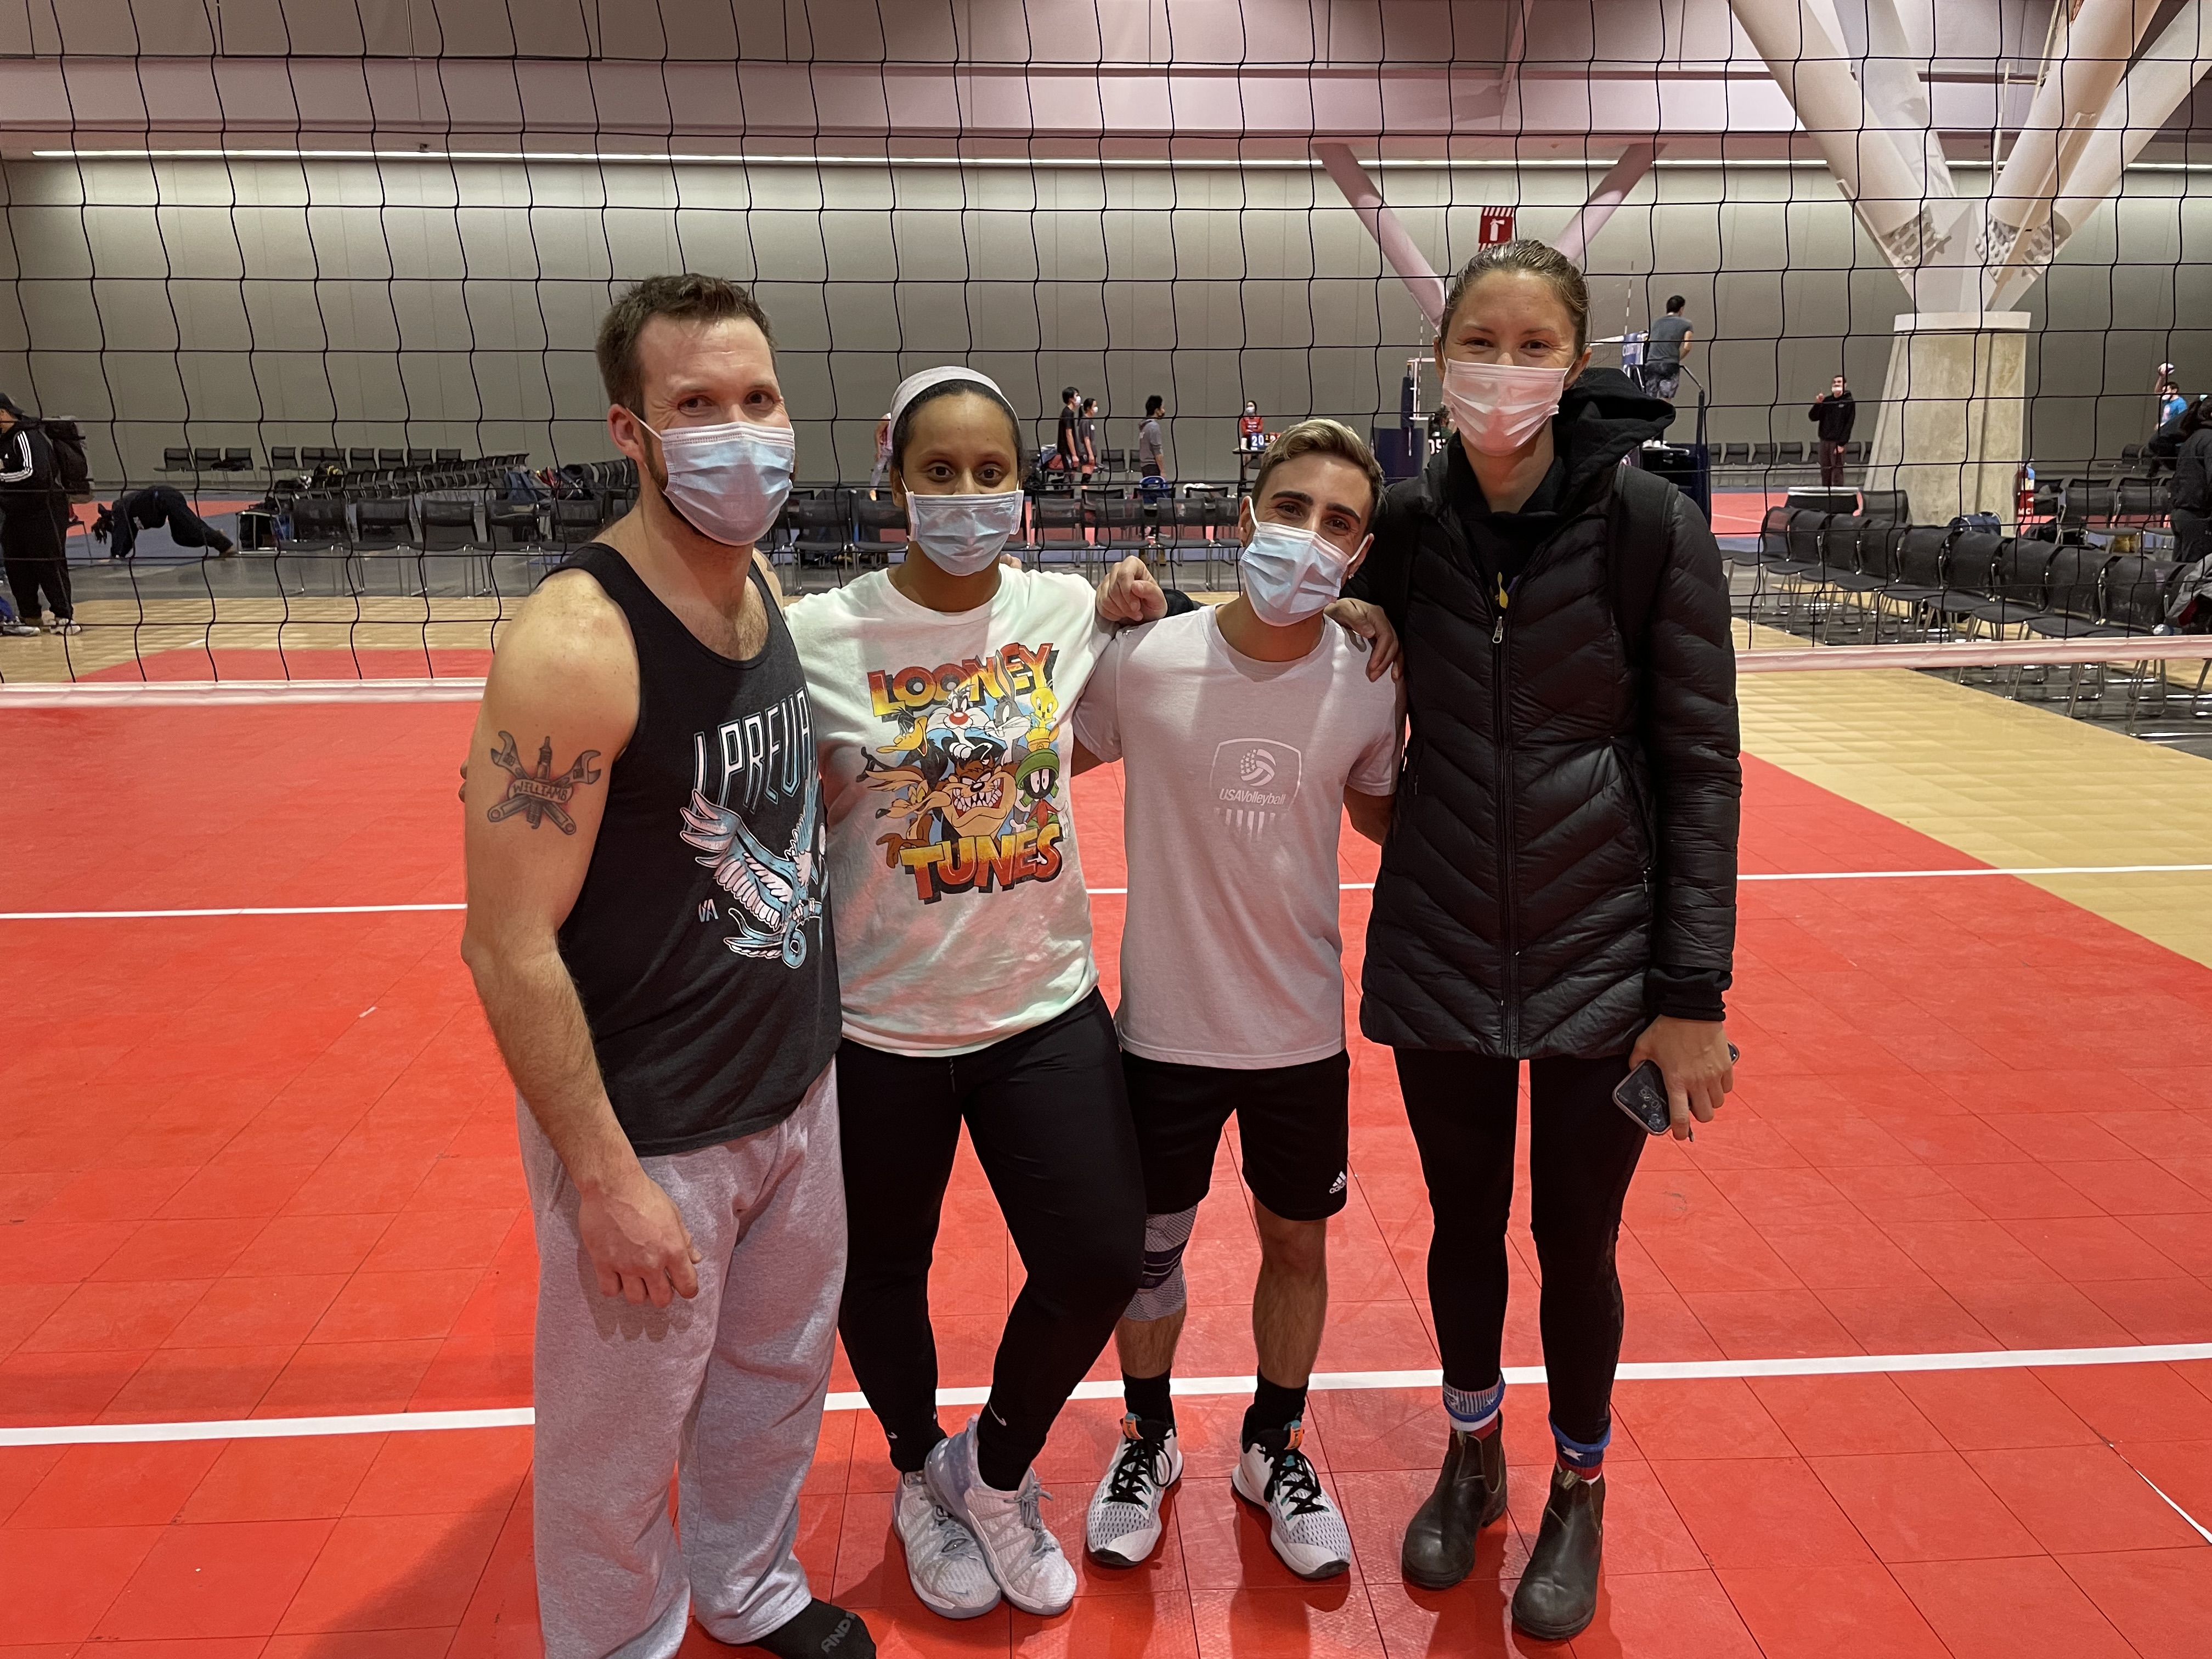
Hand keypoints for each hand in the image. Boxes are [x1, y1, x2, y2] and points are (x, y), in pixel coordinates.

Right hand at [577, 1166, 702, 1306]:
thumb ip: (685, 1239)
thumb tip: (695, 1258)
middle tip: (659, 1284)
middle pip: (661, 1299)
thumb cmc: (644, 1195)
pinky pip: (610, 1290)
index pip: (687, 1285)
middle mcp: (651, 1262)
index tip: (684, 1288)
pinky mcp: (603, 1263)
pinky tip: (617, 1276)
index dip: (688, 1290)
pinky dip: (614, 1287)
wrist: (613, 1186)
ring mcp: (626, 1265)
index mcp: (672, 1250)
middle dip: (663, 1295)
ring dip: (639, 1292)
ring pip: (636, 1299)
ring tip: (637, 1279)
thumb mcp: (673, 1213)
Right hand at [1097, 555, 1166, 623]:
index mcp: (1134, 565)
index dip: (1127, 591)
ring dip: (1120, 611)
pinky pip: (1101, 605)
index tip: (1135, 606)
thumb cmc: (1152, 604)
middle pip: (1114, 588)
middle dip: (1125, 605)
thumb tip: (1135, 585)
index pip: (1124, 573)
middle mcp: (1118, 570)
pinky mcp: (1101, 593)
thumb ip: (1150, 590)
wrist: (1147, 616)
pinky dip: (1112, 614)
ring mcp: (1107, 581)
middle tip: (1137, 613)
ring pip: (1106, 598)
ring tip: (1131, 613)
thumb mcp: (1158, 599)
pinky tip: (1122, 614)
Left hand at [1324, 597, 1400, 680]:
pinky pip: (1391, 650)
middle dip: (1385, 662)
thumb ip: (1356, 620)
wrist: (1332, 611)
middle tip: (1373, 677)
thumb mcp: (1342, 610)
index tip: (1372, 667)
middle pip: (1392, 644)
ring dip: (1390, 664)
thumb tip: (1371, 633)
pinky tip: (1392, 674)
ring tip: (1386, 679)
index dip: (1381, 653)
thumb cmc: (1336, 610)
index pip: (1385, 635)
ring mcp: (1382, 630)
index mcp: (1376, 614)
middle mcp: (1382, 622)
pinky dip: (1393, 662)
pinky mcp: (1380, 637)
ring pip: (1395, 648)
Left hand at [1628, 1017, 1734, 1140]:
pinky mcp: (1726, 1065)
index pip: (1680, 1117)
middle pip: (1705, 1115)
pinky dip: (1721, 1089)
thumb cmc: (1667, 1026)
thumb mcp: (1643, 1045)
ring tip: (1701, 1093)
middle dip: (1697, 1116)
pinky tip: (1712, 1081)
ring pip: (1718, 1103)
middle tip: (1690, 1107)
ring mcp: (1714, 1074)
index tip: (1680, 1135)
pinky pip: (1728, 1088)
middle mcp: (1697, 1082)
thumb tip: (1634, 1070)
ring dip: (1710, 1102)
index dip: (1681, 1131)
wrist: (1692, 1007)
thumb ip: (1636, 1062)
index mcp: (1676, 1081)